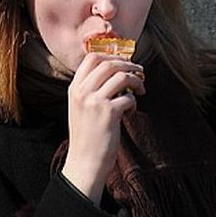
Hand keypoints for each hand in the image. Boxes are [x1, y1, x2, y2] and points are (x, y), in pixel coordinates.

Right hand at [62, 52, 144, 203]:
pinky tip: (131, 110)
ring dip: (136, 81)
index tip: (124, 62)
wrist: (84, 161)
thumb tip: (117, 72)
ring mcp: (95, 101)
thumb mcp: (81, 108)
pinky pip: (128, 97)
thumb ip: (91, 89)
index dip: (112, 55)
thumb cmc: (87, 135)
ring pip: (122, 76)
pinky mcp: (109, 113)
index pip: (92, 57)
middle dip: (129, 65)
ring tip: (140, 90)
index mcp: (74, 88)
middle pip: (109, 63)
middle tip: (140, 73)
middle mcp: (82, 91)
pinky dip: (134, 101)